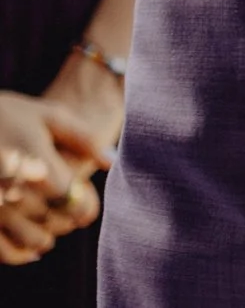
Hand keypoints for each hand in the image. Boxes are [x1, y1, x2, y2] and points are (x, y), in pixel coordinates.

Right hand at [0, 92, 107, 264]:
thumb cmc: (10, 115)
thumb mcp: (48, 116)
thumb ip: (83, 138)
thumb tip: (111, 162)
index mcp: (34, 158)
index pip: (69, 195)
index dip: (84, 208)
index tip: (87, 211)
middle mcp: (10, 182)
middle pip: (49, 217)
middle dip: (65, 221)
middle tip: (70, 220)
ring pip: (26, 236)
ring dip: (43, 239)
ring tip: (50, 235)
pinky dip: (16, 254)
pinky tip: (30, 251)